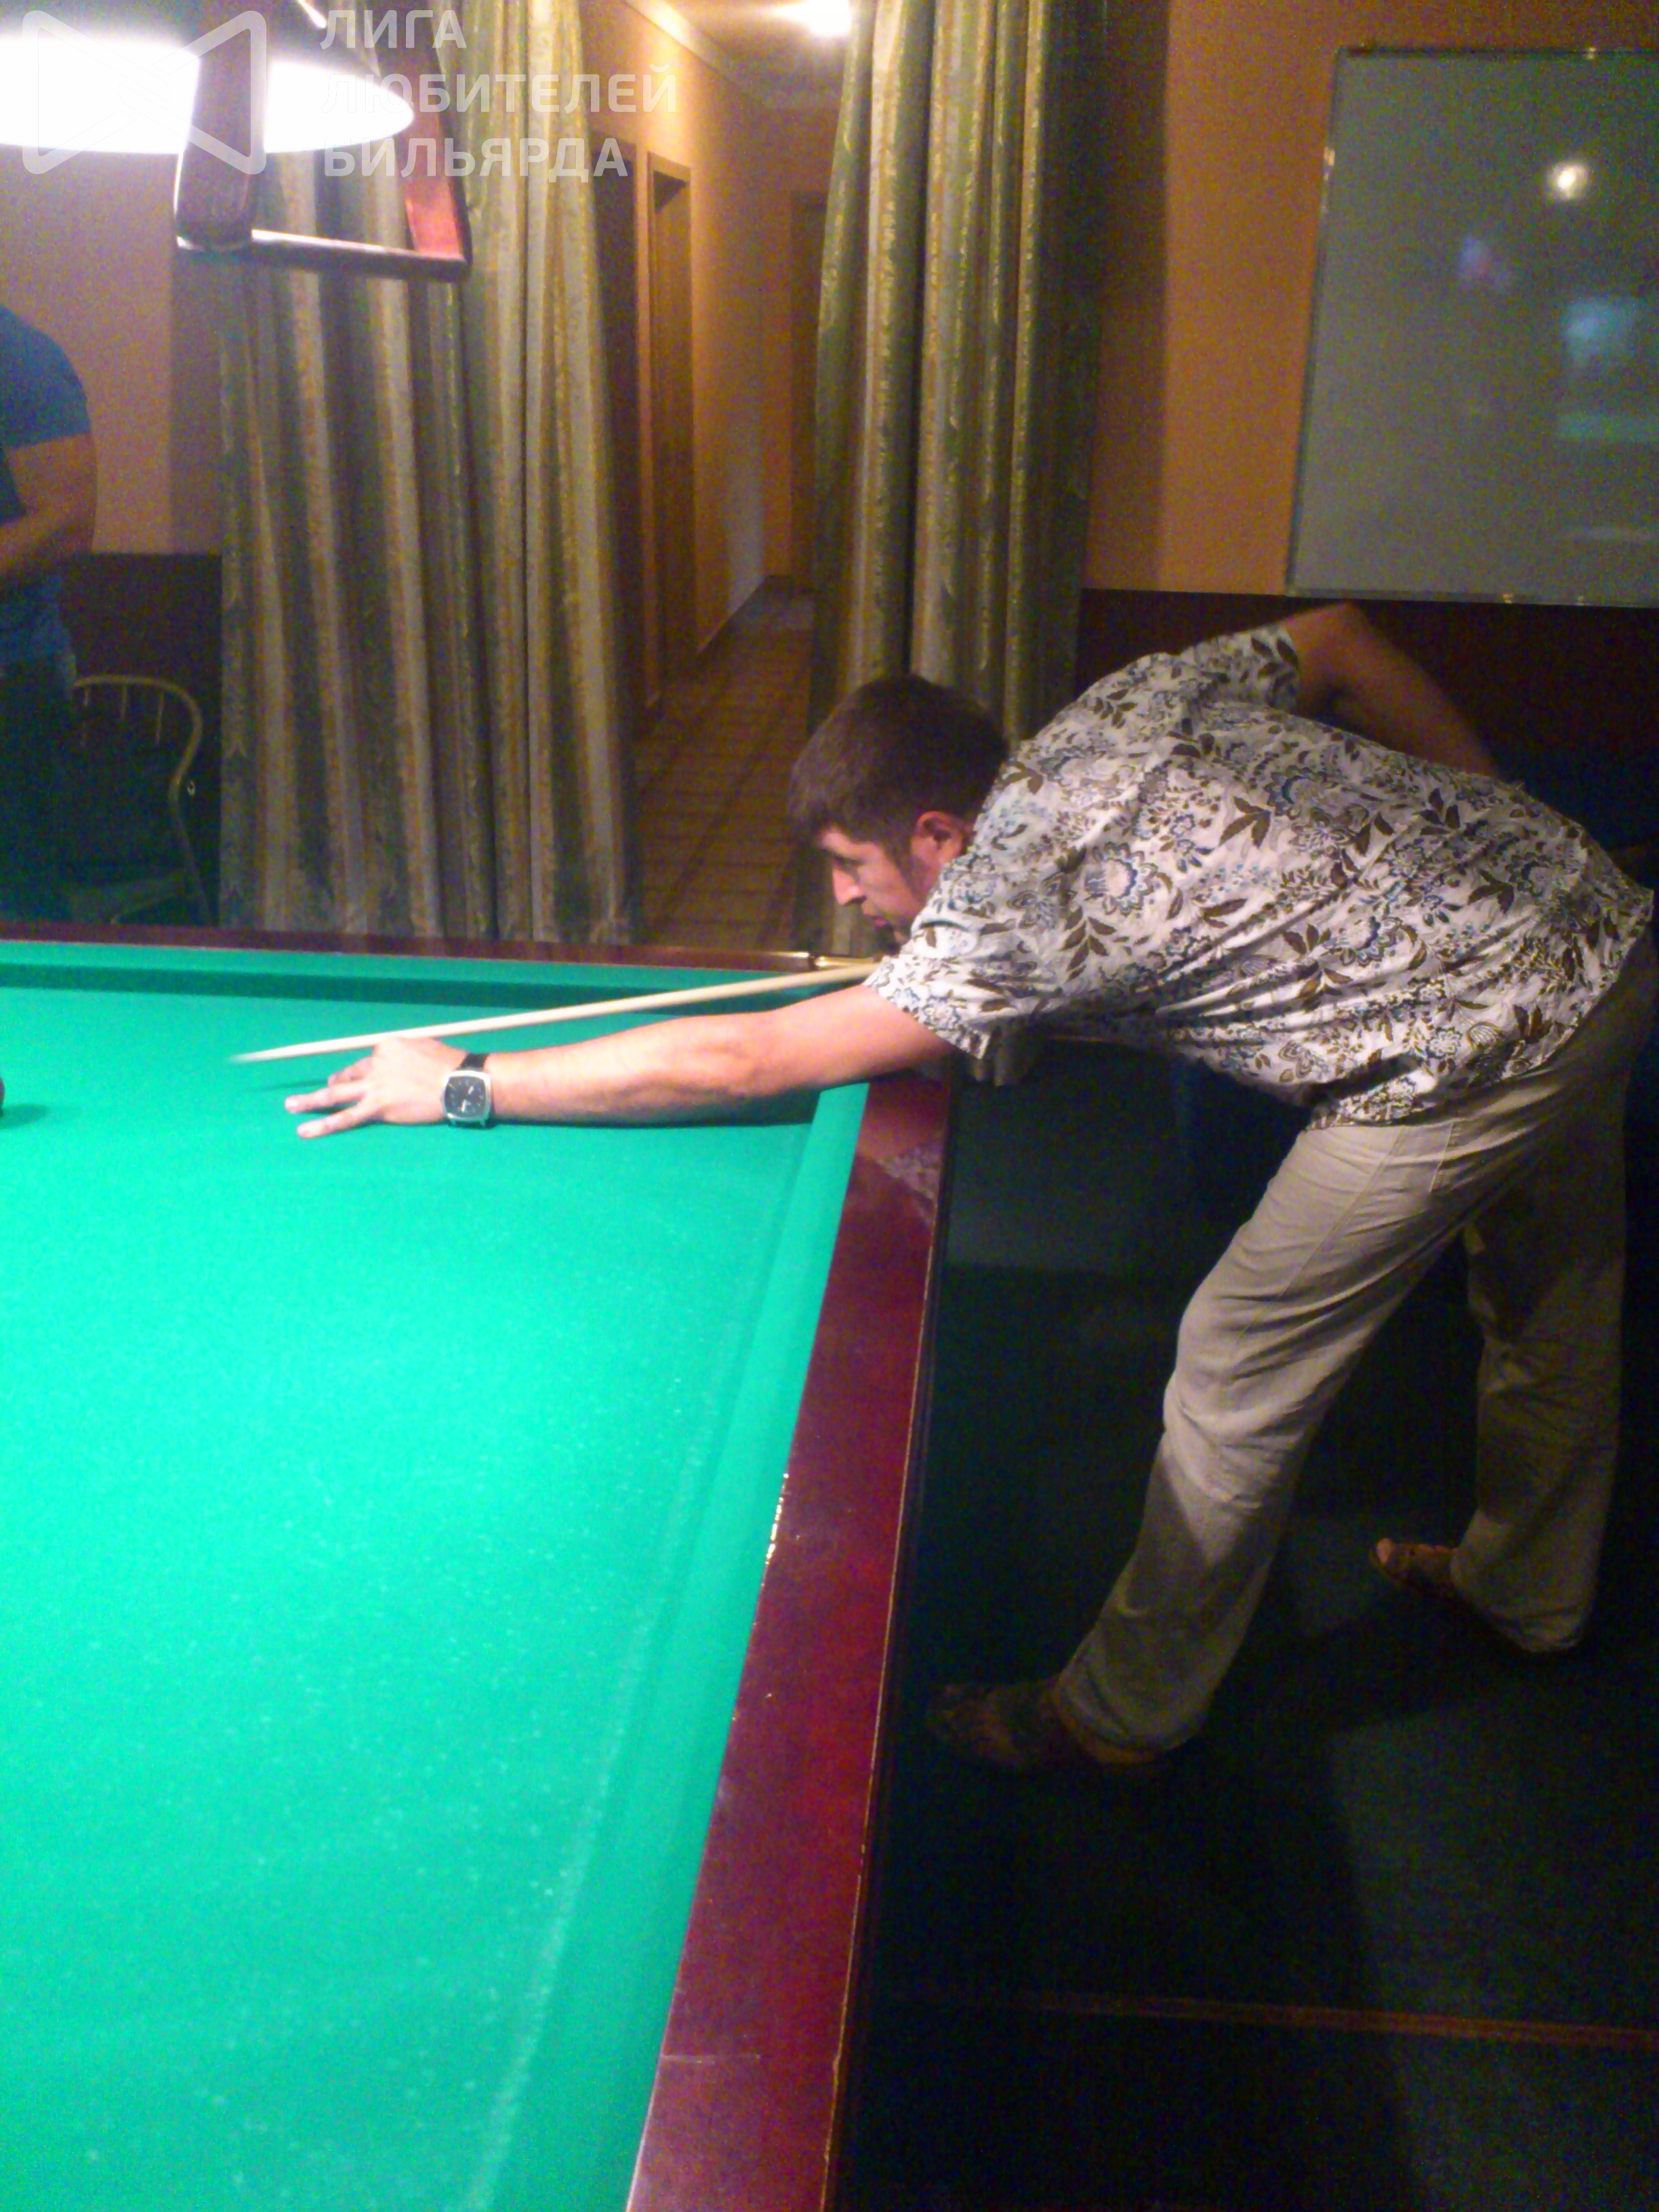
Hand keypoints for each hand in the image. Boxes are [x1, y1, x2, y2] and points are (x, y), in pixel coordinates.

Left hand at [285, 1036, 464, 1136]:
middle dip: (332, 1083)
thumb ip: (406, 1055)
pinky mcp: (377, 1107)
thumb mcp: (424, 1048)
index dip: (365, 1073)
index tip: (366, 1080)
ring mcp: (373, 1086)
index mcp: (386, 1047)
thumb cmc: (451, 1066)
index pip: (367, 1062)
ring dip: (311, 1101)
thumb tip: (403, 1064)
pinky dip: (324, 1125)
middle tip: (319, 1090)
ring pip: (336, 1095)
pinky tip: (305, 1130)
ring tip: (291, 1107)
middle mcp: (375, 1063)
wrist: (460, 1082)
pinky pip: (346, 1117)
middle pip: (348, 1075)